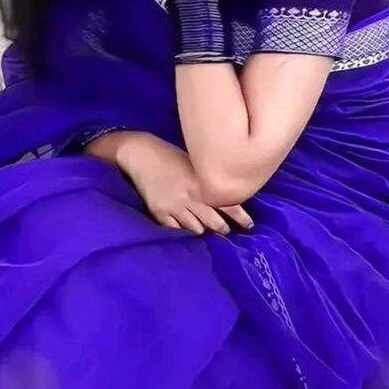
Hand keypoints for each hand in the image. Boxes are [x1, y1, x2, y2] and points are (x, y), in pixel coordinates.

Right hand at [89, 131, 252, 234]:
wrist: (140, 154)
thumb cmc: (170, 157)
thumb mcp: (194, 166)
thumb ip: (208, 182)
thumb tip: (226, 195)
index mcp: (201, 183)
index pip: (227, 203)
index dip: (240, 216)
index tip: (248, 225)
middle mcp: (190, 197)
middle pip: (212, 220)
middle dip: (222, 228)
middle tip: (228, 232)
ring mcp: (173, 206)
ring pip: (195, 228)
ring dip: (203, 232)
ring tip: (209, 234)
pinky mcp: (159, 212)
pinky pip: (175, 230)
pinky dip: (183, 232)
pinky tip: (188, 233)